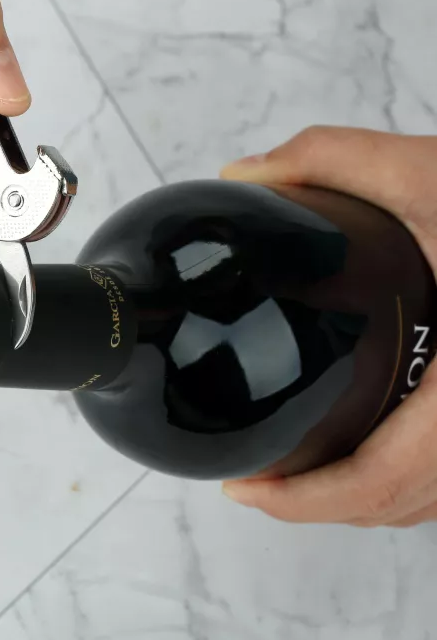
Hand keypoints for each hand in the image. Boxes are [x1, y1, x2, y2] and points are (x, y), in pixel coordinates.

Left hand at [220, 126, 436, 526]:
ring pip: (427, 499)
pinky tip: (353, 444)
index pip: (386, 476)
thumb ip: (333, 158)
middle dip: (316, 503)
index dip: (308, 499)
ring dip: (354, 498)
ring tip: (290, 470)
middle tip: (252, 481)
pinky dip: (393, 477)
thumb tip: (244, 173)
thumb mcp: (433, 172)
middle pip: (400, 503)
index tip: (245, 489)